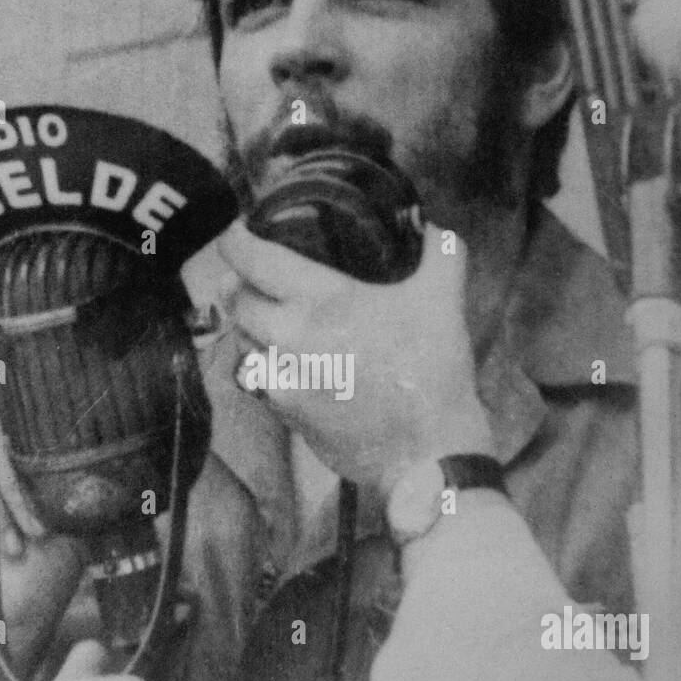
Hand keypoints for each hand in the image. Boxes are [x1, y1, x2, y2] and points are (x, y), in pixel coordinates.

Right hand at [0, 425, 86, 680]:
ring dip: (14, 490)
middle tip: (48, 520)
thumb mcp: (62, 527)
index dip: (51, 444)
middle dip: (34, 469)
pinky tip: (5, 537)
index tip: (75, 486)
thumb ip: (57, 480)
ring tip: (29, 536)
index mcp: (4, 468)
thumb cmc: (29, 587)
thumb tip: (60, 436)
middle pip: (4, 424)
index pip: (24, 425)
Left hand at [217, 219, 493, 491]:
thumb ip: (437, 252)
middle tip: (250, 274)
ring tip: (268, 317)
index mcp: (320, 301)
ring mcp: (283, 381)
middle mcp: (289, 339)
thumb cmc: (433, 373)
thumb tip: (428, 227)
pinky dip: (267, 365)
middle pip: (236, 301)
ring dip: (249, 326)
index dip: (236, 240)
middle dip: (237, 282)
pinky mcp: (286, 415)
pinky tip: (291, 363)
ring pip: (243, 343)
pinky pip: (260, 381)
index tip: (237, 233)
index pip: (253, 260)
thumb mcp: (444, 298)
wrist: (427, 453)